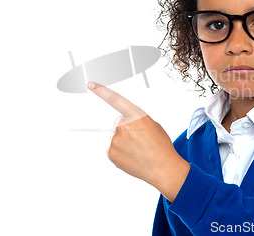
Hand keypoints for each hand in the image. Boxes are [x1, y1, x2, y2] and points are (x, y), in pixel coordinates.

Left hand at [87, 82, 189, 201]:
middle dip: (127, 130)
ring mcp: (115, 140)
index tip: (90, 84)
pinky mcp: (111, 153)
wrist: (164, 168)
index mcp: (136, 115)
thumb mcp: (153, 126)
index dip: (101, 91)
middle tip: (141, 141)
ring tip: (139, 151)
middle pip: (119, 123)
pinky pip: (112, 149)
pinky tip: (132, 157)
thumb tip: (124, 125)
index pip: (115, 99)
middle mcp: (123, 125)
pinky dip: (120, 153)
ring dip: (124, 143)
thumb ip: (137, 120)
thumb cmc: (161, 147)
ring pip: (116, 137)